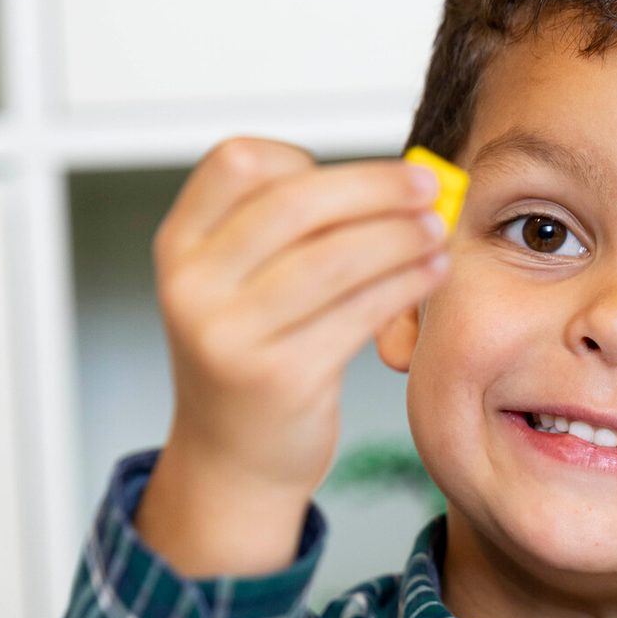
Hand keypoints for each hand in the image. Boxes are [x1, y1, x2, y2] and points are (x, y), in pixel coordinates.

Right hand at [153, 136, 450, 501]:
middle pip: (296, 203)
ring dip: (400, 236)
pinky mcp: (281, 377)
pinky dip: (405, 283)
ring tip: (436, 230)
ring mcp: (231, 335)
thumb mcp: (236, 284)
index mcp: (180, 246)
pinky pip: (359, 312)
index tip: (355, 178)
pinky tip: (431, 272)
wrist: (234, 458)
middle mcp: (193, 286)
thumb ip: (281, 229)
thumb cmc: (252, 355)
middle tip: (427, 186)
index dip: (302, 159)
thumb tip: (393, 179)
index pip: (238, 163)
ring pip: (335, 258)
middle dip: (374, 187)